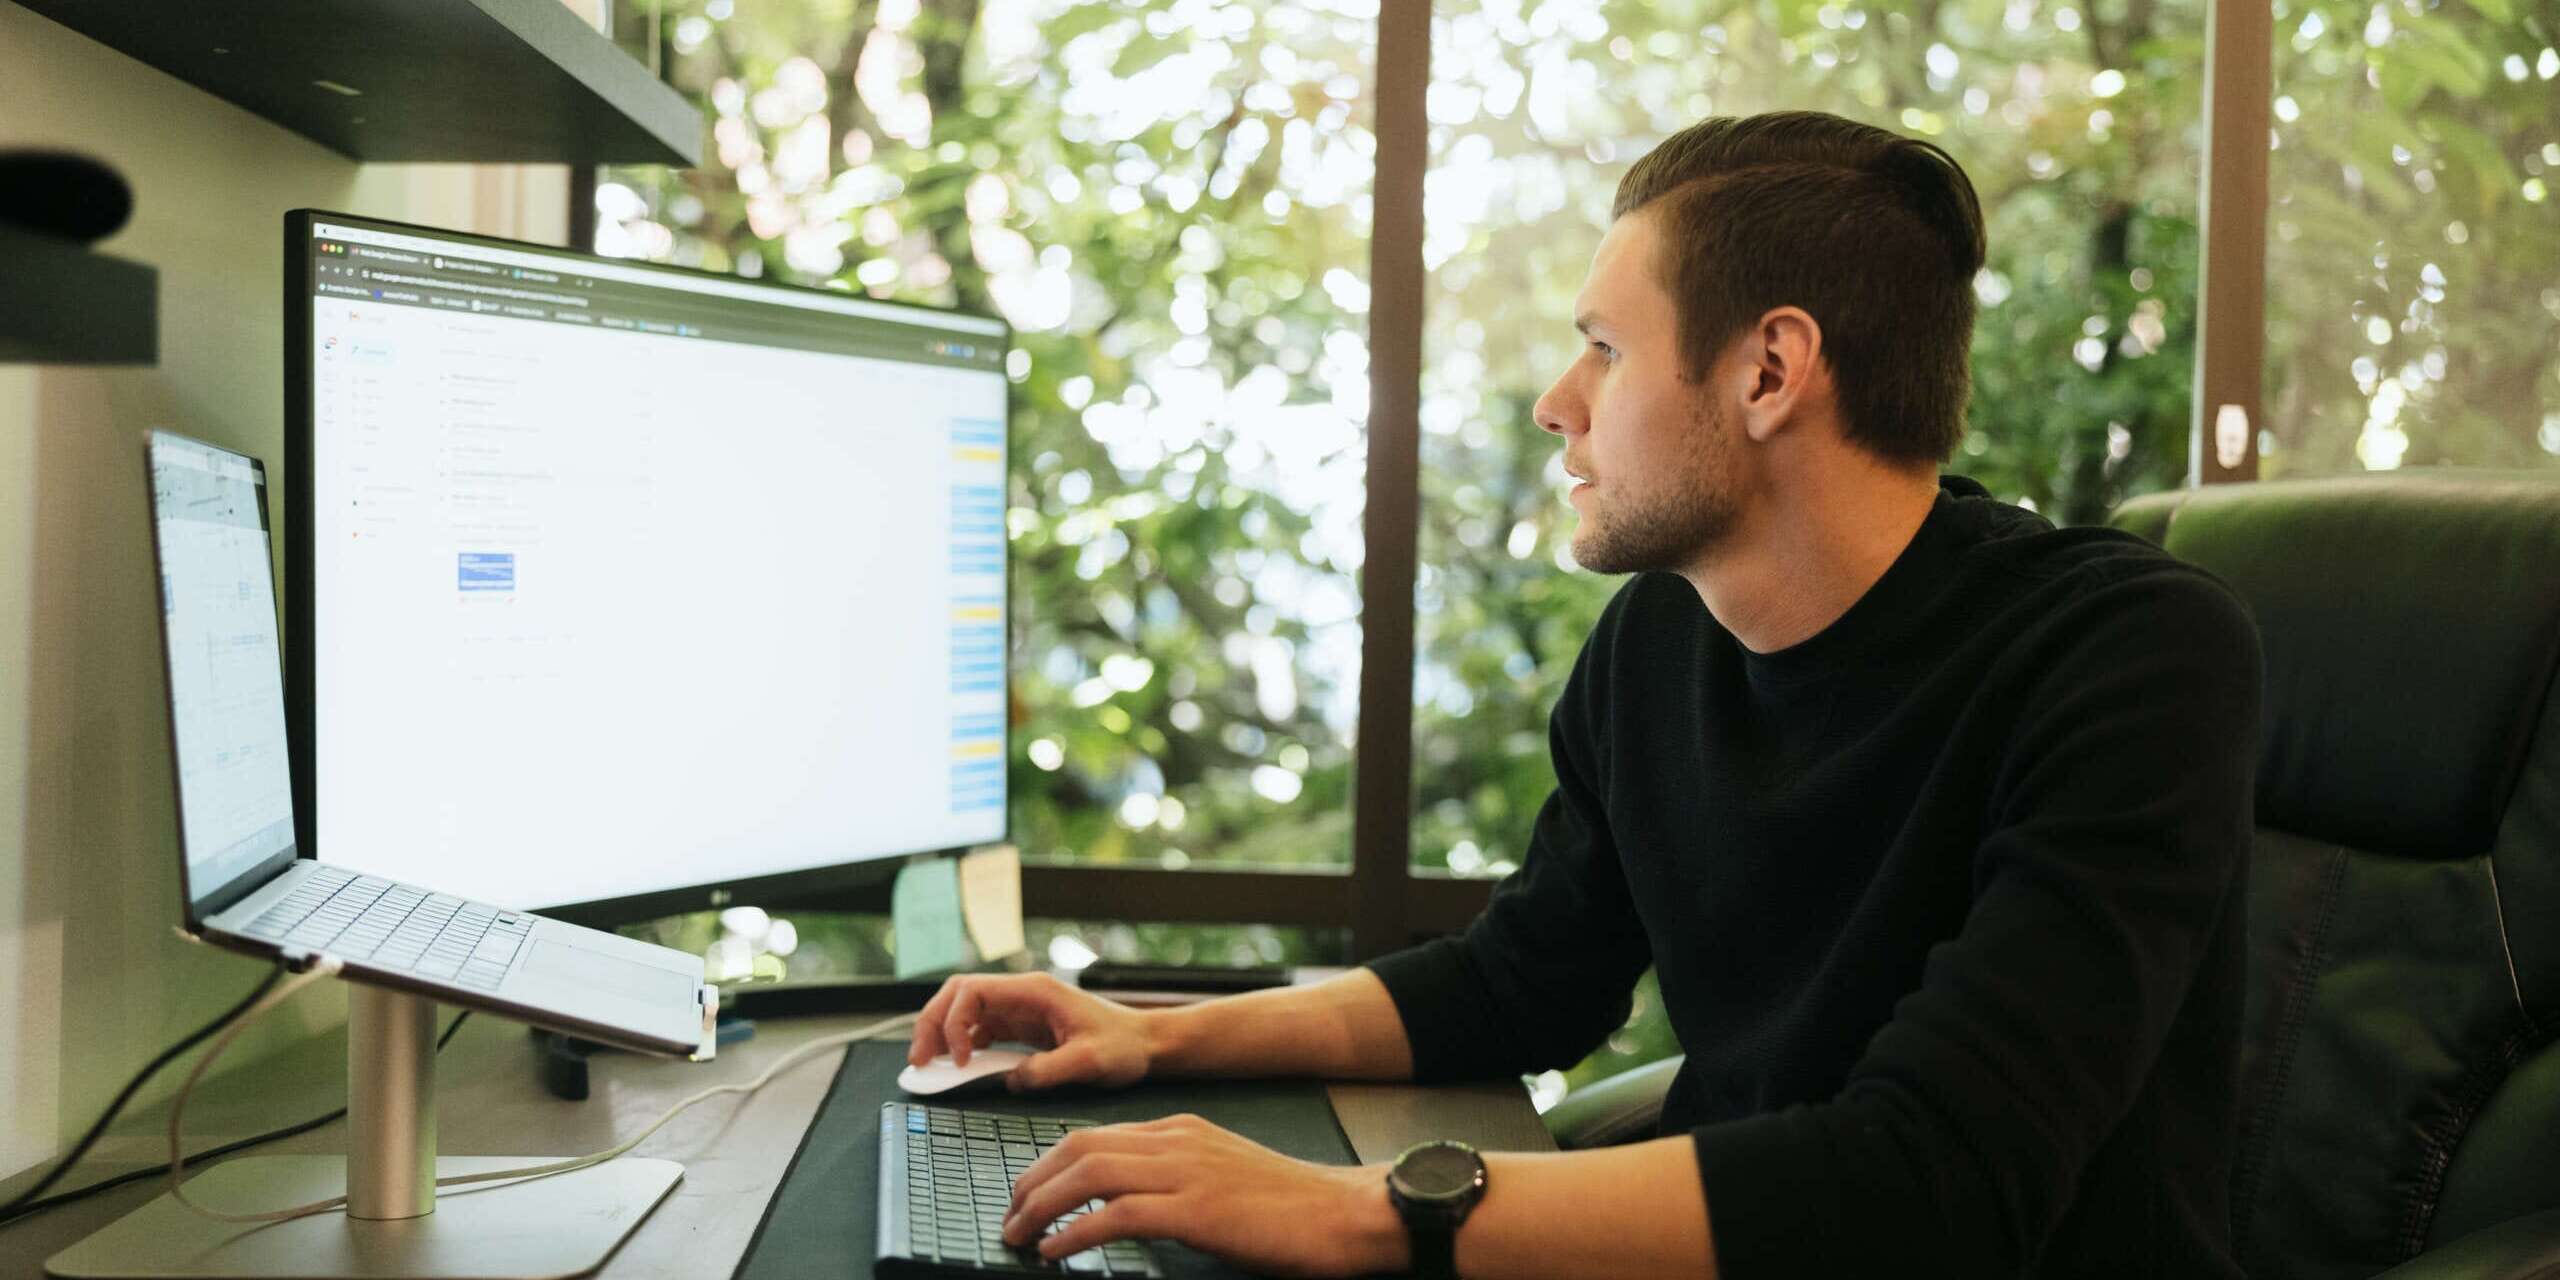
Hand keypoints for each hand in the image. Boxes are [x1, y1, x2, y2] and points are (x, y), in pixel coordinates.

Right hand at [906, 972, 1154, 1091]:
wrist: (1147, 1044)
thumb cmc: (1125, 1046)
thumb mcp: (1090, 1061)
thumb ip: (1049, 1070)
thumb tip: (1011, 1080)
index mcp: (1034, 992)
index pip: (972, 991)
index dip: (954, 1023)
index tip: (959, 1060)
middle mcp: (1021, 996)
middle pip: (957, 996)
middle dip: (932, 1024)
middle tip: (918, 1062)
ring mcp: (1019, 1012)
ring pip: (963, 1014)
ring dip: (941, 1037)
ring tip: (927, 1068)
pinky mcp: (1022, 1030)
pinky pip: (979, 1033)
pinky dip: (960, 1049)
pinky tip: (955, 1070)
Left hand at [1001, 1114, 1405, 1277]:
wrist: (1342, 1213)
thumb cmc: (1289, 1207)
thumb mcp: (1221, 1174)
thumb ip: (1175, 1176)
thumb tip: (1122, 1205)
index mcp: (1182, 1129)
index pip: (1095, 1135)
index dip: (1048, 1164)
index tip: (1025, 1195)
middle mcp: (1178, 1141)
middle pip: (1079, 1147)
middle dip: (1031, 1181)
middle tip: (1009, 1218)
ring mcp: (1187, 1172)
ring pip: (1089, 1173)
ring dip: (1042, 1206)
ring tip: (1019, 1236)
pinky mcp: (1197, 1210)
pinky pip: (1117, 1215)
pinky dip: (1076, 1232)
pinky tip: (1056, 1252)